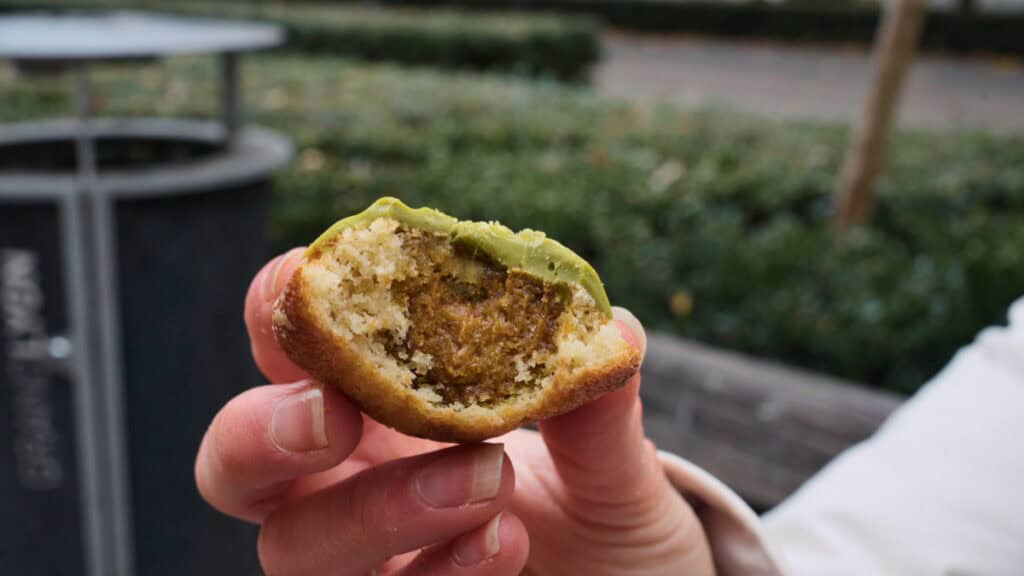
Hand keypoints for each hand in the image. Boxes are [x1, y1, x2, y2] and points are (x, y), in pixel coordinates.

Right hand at [195, 248, 715, 574]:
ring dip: (375, 506)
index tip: (318, 283)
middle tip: (337, 415)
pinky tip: (506, 542)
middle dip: (263, 430)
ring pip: (292, 546)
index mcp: (387, 409)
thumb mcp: (614, 461)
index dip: (282, 308)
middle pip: (237, 460)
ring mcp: (370, 561)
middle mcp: (355, 483)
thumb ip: (598, 408)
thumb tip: (607, 328)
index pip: (295, 348)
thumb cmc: (606, 517)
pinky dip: (436, 573)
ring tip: (487, 480)